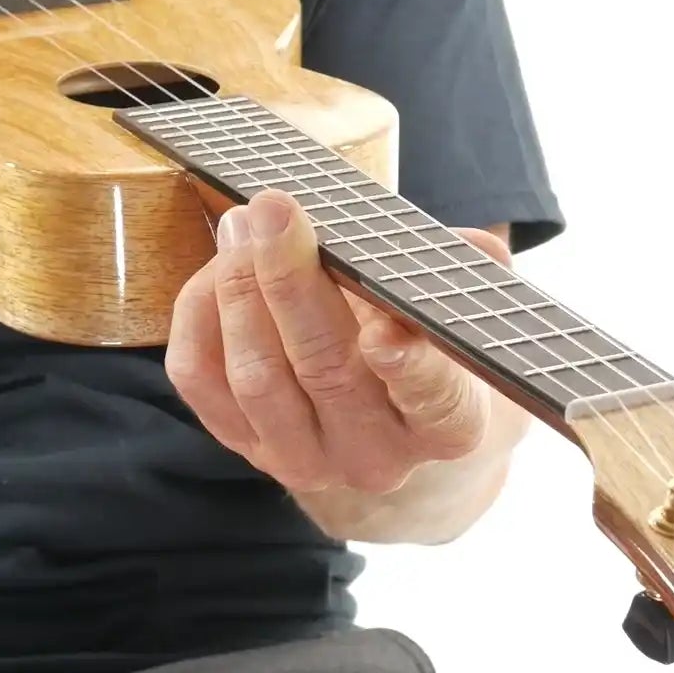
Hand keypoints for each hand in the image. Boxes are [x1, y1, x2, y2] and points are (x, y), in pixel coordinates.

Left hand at [165, 190, 510, 493]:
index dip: (408, 367)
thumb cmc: (424, 340)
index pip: (435, 401)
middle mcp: (375, 458)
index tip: (384, 329)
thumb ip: (460, 275)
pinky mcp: (241, 444)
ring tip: (242, 223)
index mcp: (446, 426)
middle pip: (327, 372)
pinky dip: (201, 312)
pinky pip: (201, 379)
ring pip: (257, 378)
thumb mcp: (456, 309)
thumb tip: (473, 245)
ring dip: (241, 288)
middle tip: (276, 212)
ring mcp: (303, 459)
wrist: (381, 406)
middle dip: (292, 282)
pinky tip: (218, 267)